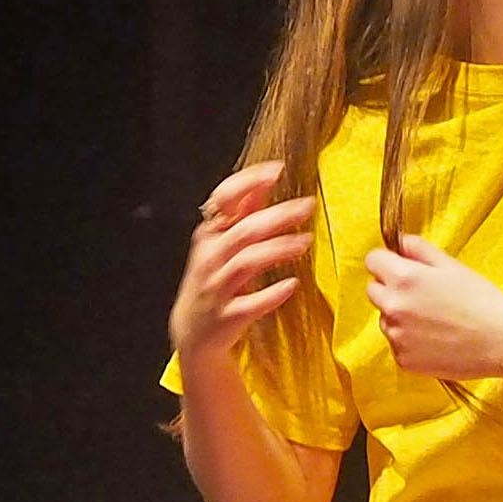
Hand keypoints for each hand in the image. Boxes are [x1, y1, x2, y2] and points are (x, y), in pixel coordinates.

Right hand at [169, 160, 314, 358]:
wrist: (194, 331)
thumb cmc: (215, 280)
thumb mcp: (223, 245)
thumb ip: (243, 215)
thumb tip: (265, 181)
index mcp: (209, 236)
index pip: (222, 199)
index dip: (247, 182)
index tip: (277, 169)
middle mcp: (210, 258)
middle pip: (243, 230)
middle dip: (276, 216)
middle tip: (308, 205)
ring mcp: (217, 288)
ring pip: (246, 262)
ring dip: (277, 249)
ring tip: (306, 241)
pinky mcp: (228, 316)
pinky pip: (250, 304)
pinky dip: (271, 294)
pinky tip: (292, 284)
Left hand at [364, 234, 502, 379]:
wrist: (501, 341)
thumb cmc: (481, 301)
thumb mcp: (452, 266)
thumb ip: (419, 249)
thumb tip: (400, 243)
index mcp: (403, 278)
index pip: (372, 260)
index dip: (388, 261)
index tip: (402, 268)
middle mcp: (393, 306)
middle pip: (374, 290)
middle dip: (392, 289)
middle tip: (423, 296)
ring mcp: (396, 335)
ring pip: (386, 319)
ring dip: (400, 317)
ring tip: (435, 321)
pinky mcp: (403, 359)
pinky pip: (398, 343)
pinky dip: (411, 341)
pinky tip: (437, 340)